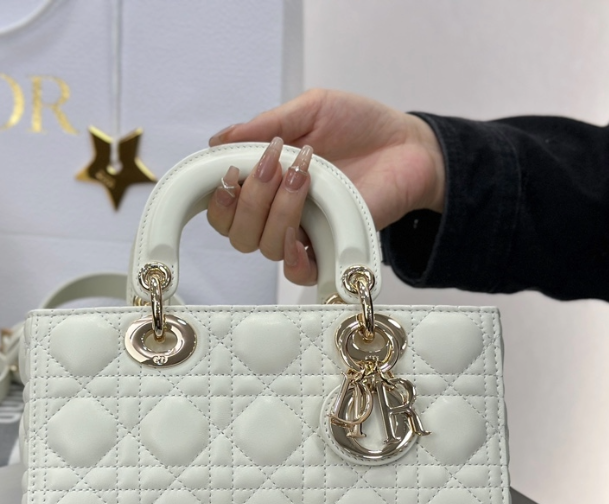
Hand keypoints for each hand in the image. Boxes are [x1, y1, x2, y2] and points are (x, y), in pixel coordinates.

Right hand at [207, 89, 444, 284]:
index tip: (232, 170)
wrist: (407, 145)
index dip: (219, 197)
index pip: (224, 210)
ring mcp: (304, 233)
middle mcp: (278, 214)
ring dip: (277, 209)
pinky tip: (298, 234)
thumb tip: (218, 139)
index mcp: (266, 184)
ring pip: (264, 246)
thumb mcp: (310, 110)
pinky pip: (299, 271)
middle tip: (275, 163)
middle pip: (238, 233)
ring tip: (304, 173)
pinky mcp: (331, 248)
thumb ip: (265, 125)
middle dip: (250, 198)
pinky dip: (293, 258)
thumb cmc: (359, 125)